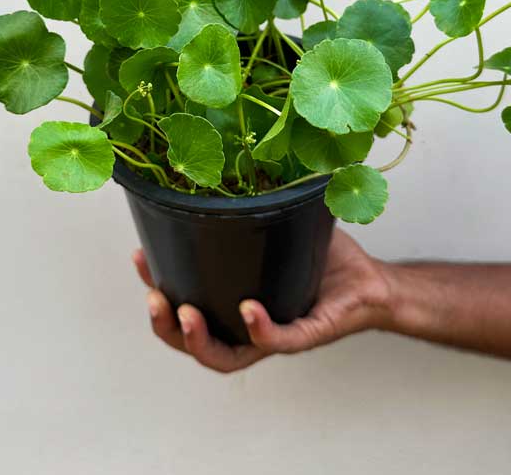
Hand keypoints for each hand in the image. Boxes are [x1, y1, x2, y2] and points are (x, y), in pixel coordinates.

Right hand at [132, 227, 393, 372]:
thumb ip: (251, 205)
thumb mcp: (278, 226)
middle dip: (166, 327)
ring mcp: (276, 334)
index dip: (157, 291)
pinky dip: (260, 329)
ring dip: (199, 340)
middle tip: (154, 298)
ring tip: (186, 314)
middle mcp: (248, 327)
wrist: (370, 280)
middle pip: (196, 343)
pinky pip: (280, 340)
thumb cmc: (322, 258)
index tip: (140, 257)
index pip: (185, 309)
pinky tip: (247, 310)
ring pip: (227, 356)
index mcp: (233, 305)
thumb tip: (224, 154)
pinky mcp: (308, 334)